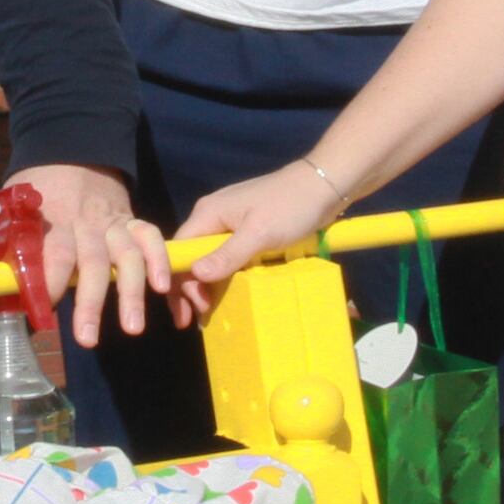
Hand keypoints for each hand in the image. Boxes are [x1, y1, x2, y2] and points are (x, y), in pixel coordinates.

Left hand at [7, 162, 173, 347]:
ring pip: (127, 256)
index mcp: (52, 221)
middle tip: (87, 339)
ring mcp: (113, 222)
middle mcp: (86, 223)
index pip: (53, 253)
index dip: (50, 282)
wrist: (71, 154)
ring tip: (133, 328)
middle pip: (92, 263)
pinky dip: (159, 261)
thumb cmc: (37, 191)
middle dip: (91, 302)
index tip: (44, 310)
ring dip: (131, 293)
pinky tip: (162, 289)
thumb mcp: (13, 210)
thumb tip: (2, 290)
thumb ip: (11, 245)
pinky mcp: (133, 221)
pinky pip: (151, 238)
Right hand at [168, 158, 340, 318]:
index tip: (191, 308)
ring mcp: (231, 224)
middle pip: (191, 257)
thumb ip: (228, 254)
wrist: (323, 185)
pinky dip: (225, 277)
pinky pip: (228, 257)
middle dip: (191, 288)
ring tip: (210, 313)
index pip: (179, 251)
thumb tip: (195, 275)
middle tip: (202, 318)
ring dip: (207, 286)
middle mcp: (213, 218)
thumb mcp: (259, 233)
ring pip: (209, 259)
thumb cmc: (291, 206)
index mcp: (208, 214)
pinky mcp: (247, 231)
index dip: (179, 281)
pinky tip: (228, 293)